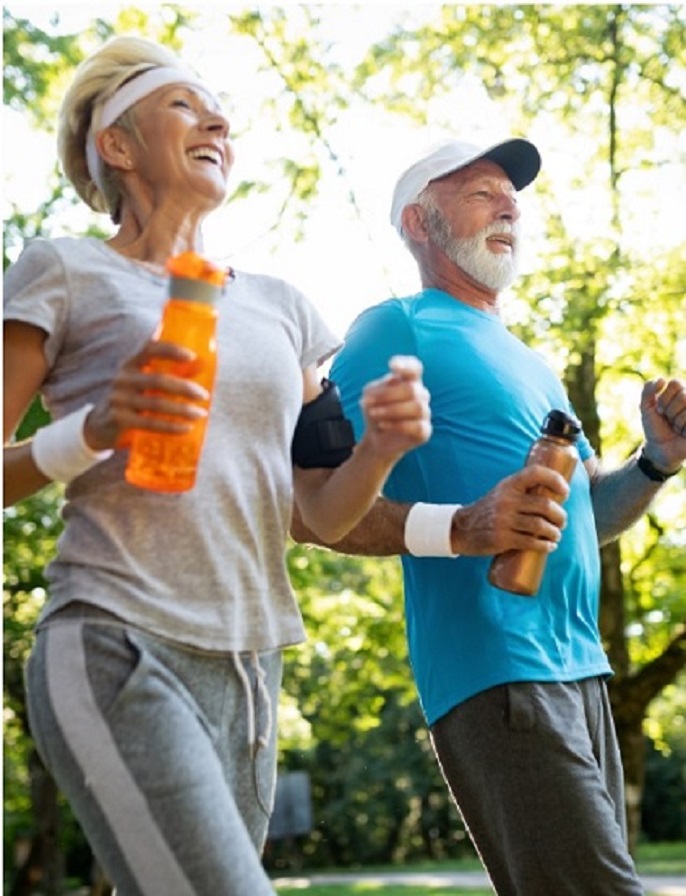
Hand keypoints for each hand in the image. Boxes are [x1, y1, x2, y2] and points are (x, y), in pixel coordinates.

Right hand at [83, 340, 209, 450]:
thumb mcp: (141, 382)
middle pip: (158, 380)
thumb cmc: (131, 399)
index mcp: (130, 363)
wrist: (100, 425)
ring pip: (156, 403)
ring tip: (200, 413)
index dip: (171, 350)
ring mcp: (119, 399)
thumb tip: (199, 366)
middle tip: (204, 395)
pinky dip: (171, 426)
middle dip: (184, 387)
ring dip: (182, 409)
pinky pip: (150, 423)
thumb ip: (163, 373)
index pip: (149, 349)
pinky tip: (186, 428)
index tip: (192, 356)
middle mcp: (123, 378)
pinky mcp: (119, 419)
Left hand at [359, 355, 431, 461]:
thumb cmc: (376, 410)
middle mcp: (420, 394)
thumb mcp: (369, 396)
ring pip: (417, 407)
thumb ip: (375, 390)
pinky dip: (398, 425)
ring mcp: (425, 413)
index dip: (406, 365)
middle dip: (387, 395)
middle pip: (411, 389)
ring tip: (373, 414)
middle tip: (367, 403)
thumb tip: (380, 394)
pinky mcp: (425, 431)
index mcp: (409, 381)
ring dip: (391, 410)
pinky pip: (418, 426)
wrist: (376, 438)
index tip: (391, 365)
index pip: (414, 368)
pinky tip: (383, 425)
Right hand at [450, 465, 569, 555]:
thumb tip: (556, 495)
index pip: (535, 473)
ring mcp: (503, 520)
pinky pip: (531, 542)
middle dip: (560, 516)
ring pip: (540, 526)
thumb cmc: (489, 510)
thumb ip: (523, 491)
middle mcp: (506, 500)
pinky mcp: (502, 539)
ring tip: (556, 535)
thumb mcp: (502, 493)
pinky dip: (545, 545)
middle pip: (544, 505)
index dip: (555, 480)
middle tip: (562, 522)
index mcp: (508, 485)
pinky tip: (549, 546)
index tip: (565, 492)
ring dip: (554, 532)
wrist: (461, 528)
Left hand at [641, 378, 685, 472]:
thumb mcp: (646, 408)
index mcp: (679, 393)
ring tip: (676, 426)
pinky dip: (683, 426)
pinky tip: (682, 432)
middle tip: (667, 419)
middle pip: (683, 395)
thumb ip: (648, 391)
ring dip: (677, 420)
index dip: (664, 397)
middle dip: (670, 410)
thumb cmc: (654, 427)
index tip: (659, 410)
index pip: (675, 383)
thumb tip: (662, 380)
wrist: (659, 448)